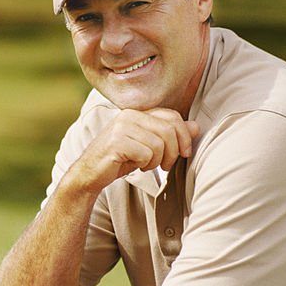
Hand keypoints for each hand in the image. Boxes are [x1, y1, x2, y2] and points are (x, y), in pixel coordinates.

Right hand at [73, 108, 198, 192]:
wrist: (90, 173)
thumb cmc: (120, 159)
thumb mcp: (148, 146)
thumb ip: (170, 134)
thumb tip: (196, 126)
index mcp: (138, 112)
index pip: (172, 116)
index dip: (184, 136)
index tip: (185, 153)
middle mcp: (129, 115)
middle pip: (169, 130)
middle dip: (173, 152)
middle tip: (166, 165)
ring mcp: (121, 127)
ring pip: (159, 144)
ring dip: (157, 161)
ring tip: (147, 165)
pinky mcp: (116, 142)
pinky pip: (146, 154)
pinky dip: (146, 165)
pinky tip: (136, 166)